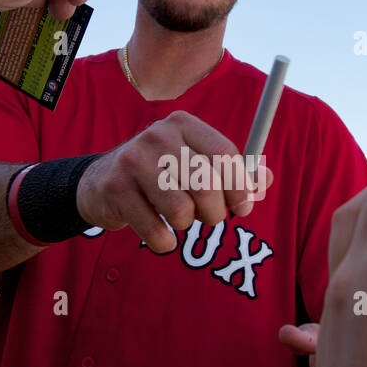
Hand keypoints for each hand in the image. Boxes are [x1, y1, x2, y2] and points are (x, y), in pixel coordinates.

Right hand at [75, 110, 273, 253]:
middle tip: (208, 217)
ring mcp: (133, 162)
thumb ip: (231, 172)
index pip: (225, 153)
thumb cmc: (160, 175)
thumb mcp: (194, 164)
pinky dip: (164, 243)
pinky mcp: (116, 190)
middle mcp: (158, 136)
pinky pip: (156, 232)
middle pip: (206, 184)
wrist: (100, 183)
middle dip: (215, 212)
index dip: (240, 186)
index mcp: (183, 123)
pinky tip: (158, 233)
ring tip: (177, 218)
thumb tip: (265, 181)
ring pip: (181, 210)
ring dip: (186, 225)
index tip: (243, 207)